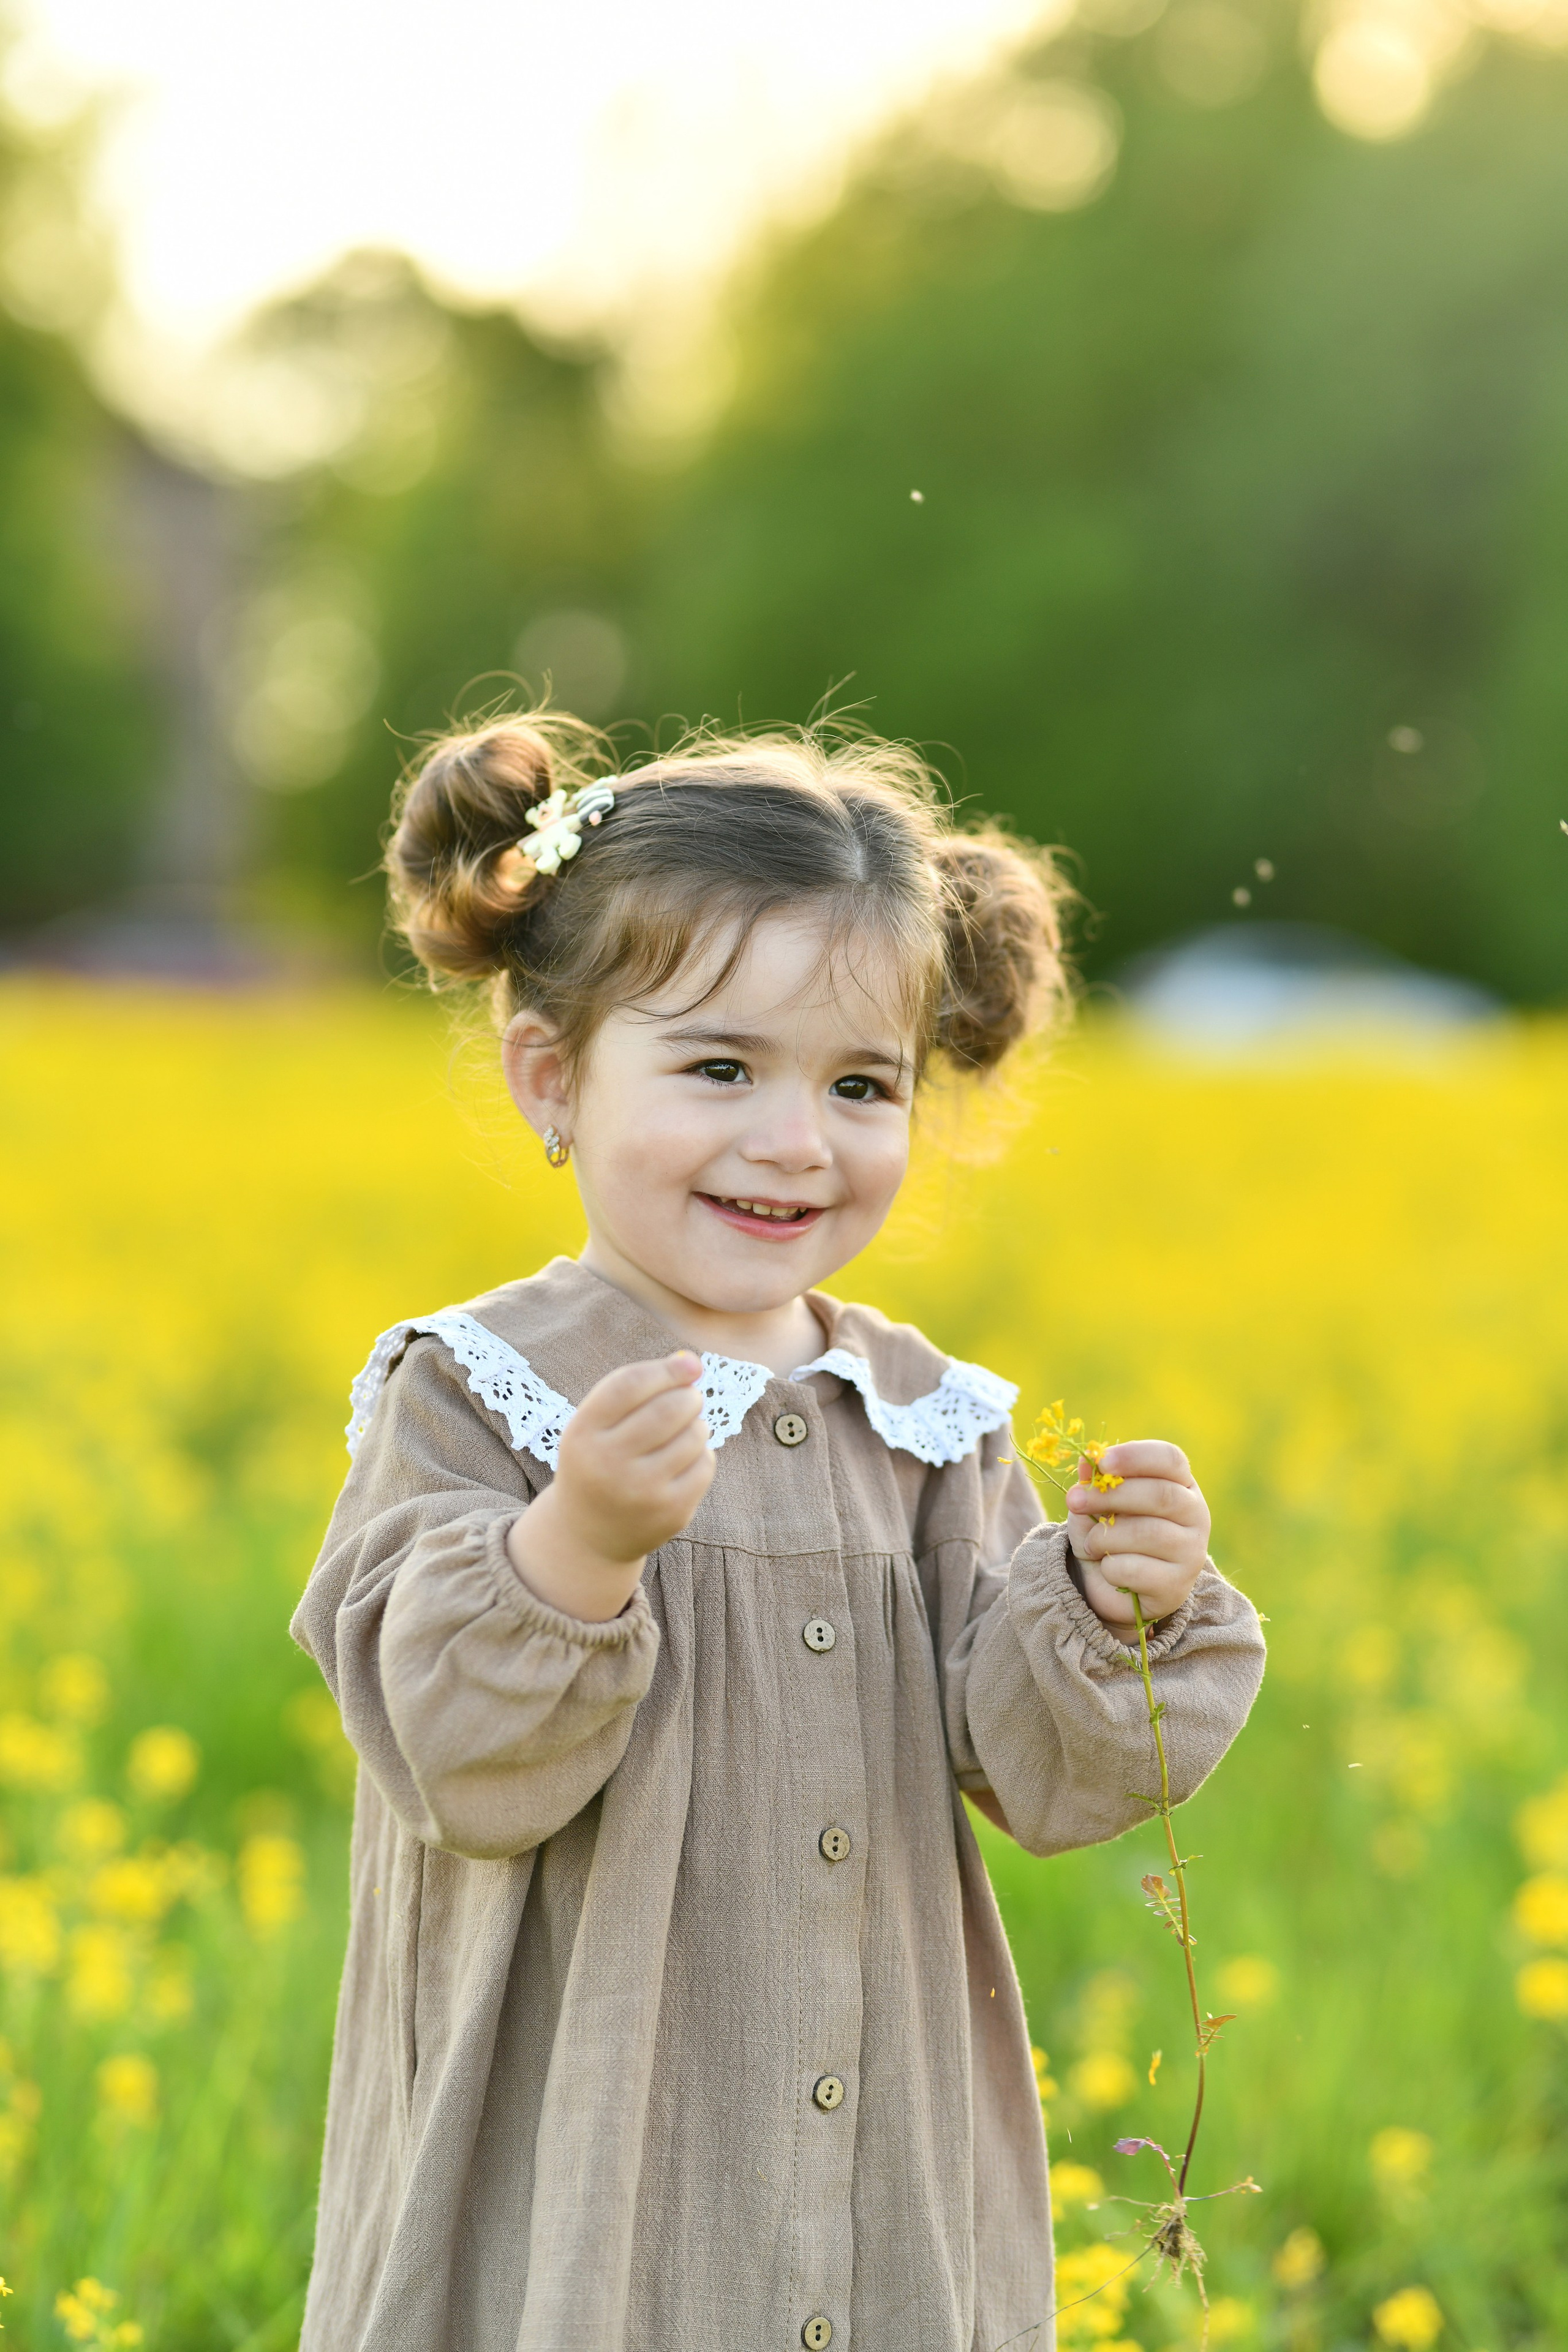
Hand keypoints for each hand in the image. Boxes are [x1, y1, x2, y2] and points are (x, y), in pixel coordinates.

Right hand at [507, 1353, 714, 1622]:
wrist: (589, 1534)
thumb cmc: (600, 1459)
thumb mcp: (599, 1423)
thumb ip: (637, 1386)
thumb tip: (693, 1361)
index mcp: (582, 1433)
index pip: (629, 1384)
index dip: (666, 1370)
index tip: (691, 1365)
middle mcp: (607, 1463)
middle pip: (668, 1408)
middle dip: (689, 1396)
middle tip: (689, 1399)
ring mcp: (640, 1492)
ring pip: (694, 1435)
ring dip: (697, 1425)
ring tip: (683, 1432)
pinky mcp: (670, 1512)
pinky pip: (705, 1464)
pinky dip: (701, 1454)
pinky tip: (683, 1462)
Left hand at [1065, 1441, 1209, 1640]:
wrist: (1116, 1591)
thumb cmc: (1111, 1536)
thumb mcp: (1096, 1506)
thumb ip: (1093, 1485)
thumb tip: (1085, 1463)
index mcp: (1181, 1484)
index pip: (1170, 1459)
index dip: (1136, 1457)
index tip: (1101, 1462)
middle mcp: (1195, 1515)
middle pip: (1161, 1495)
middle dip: (1112, 1495)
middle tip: (1075, 1501)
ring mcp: (1192, 1552)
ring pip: (1149, 1533)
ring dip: (1106, 1536)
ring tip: (1091, 1544)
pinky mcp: (1177, 1586)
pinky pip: (1137, 1570)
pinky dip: (1111, 1568)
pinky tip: (1109, 1570)